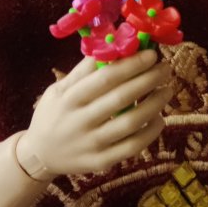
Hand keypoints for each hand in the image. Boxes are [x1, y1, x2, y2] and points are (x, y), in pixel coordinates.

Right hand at [16, 49, 172, 177]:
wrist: (40, 154)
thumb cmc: (53, 114)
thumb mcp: (58, 89)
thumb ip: (83, 71)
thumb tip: (112, 44)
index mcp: (69, 99)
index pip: (105, 78)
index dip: (131, 65)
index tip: (151, 54)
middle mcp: (80, 121)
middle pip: (121, 98)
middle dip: (148, 79)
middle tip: (165, 68)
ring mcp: (92, 144)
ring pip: (131, 123)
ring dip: (155, 104)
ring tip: (167, 90)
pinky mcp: (101, 161)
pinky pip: (132, 146)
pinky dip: (150, 132)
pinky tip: (159, 119)